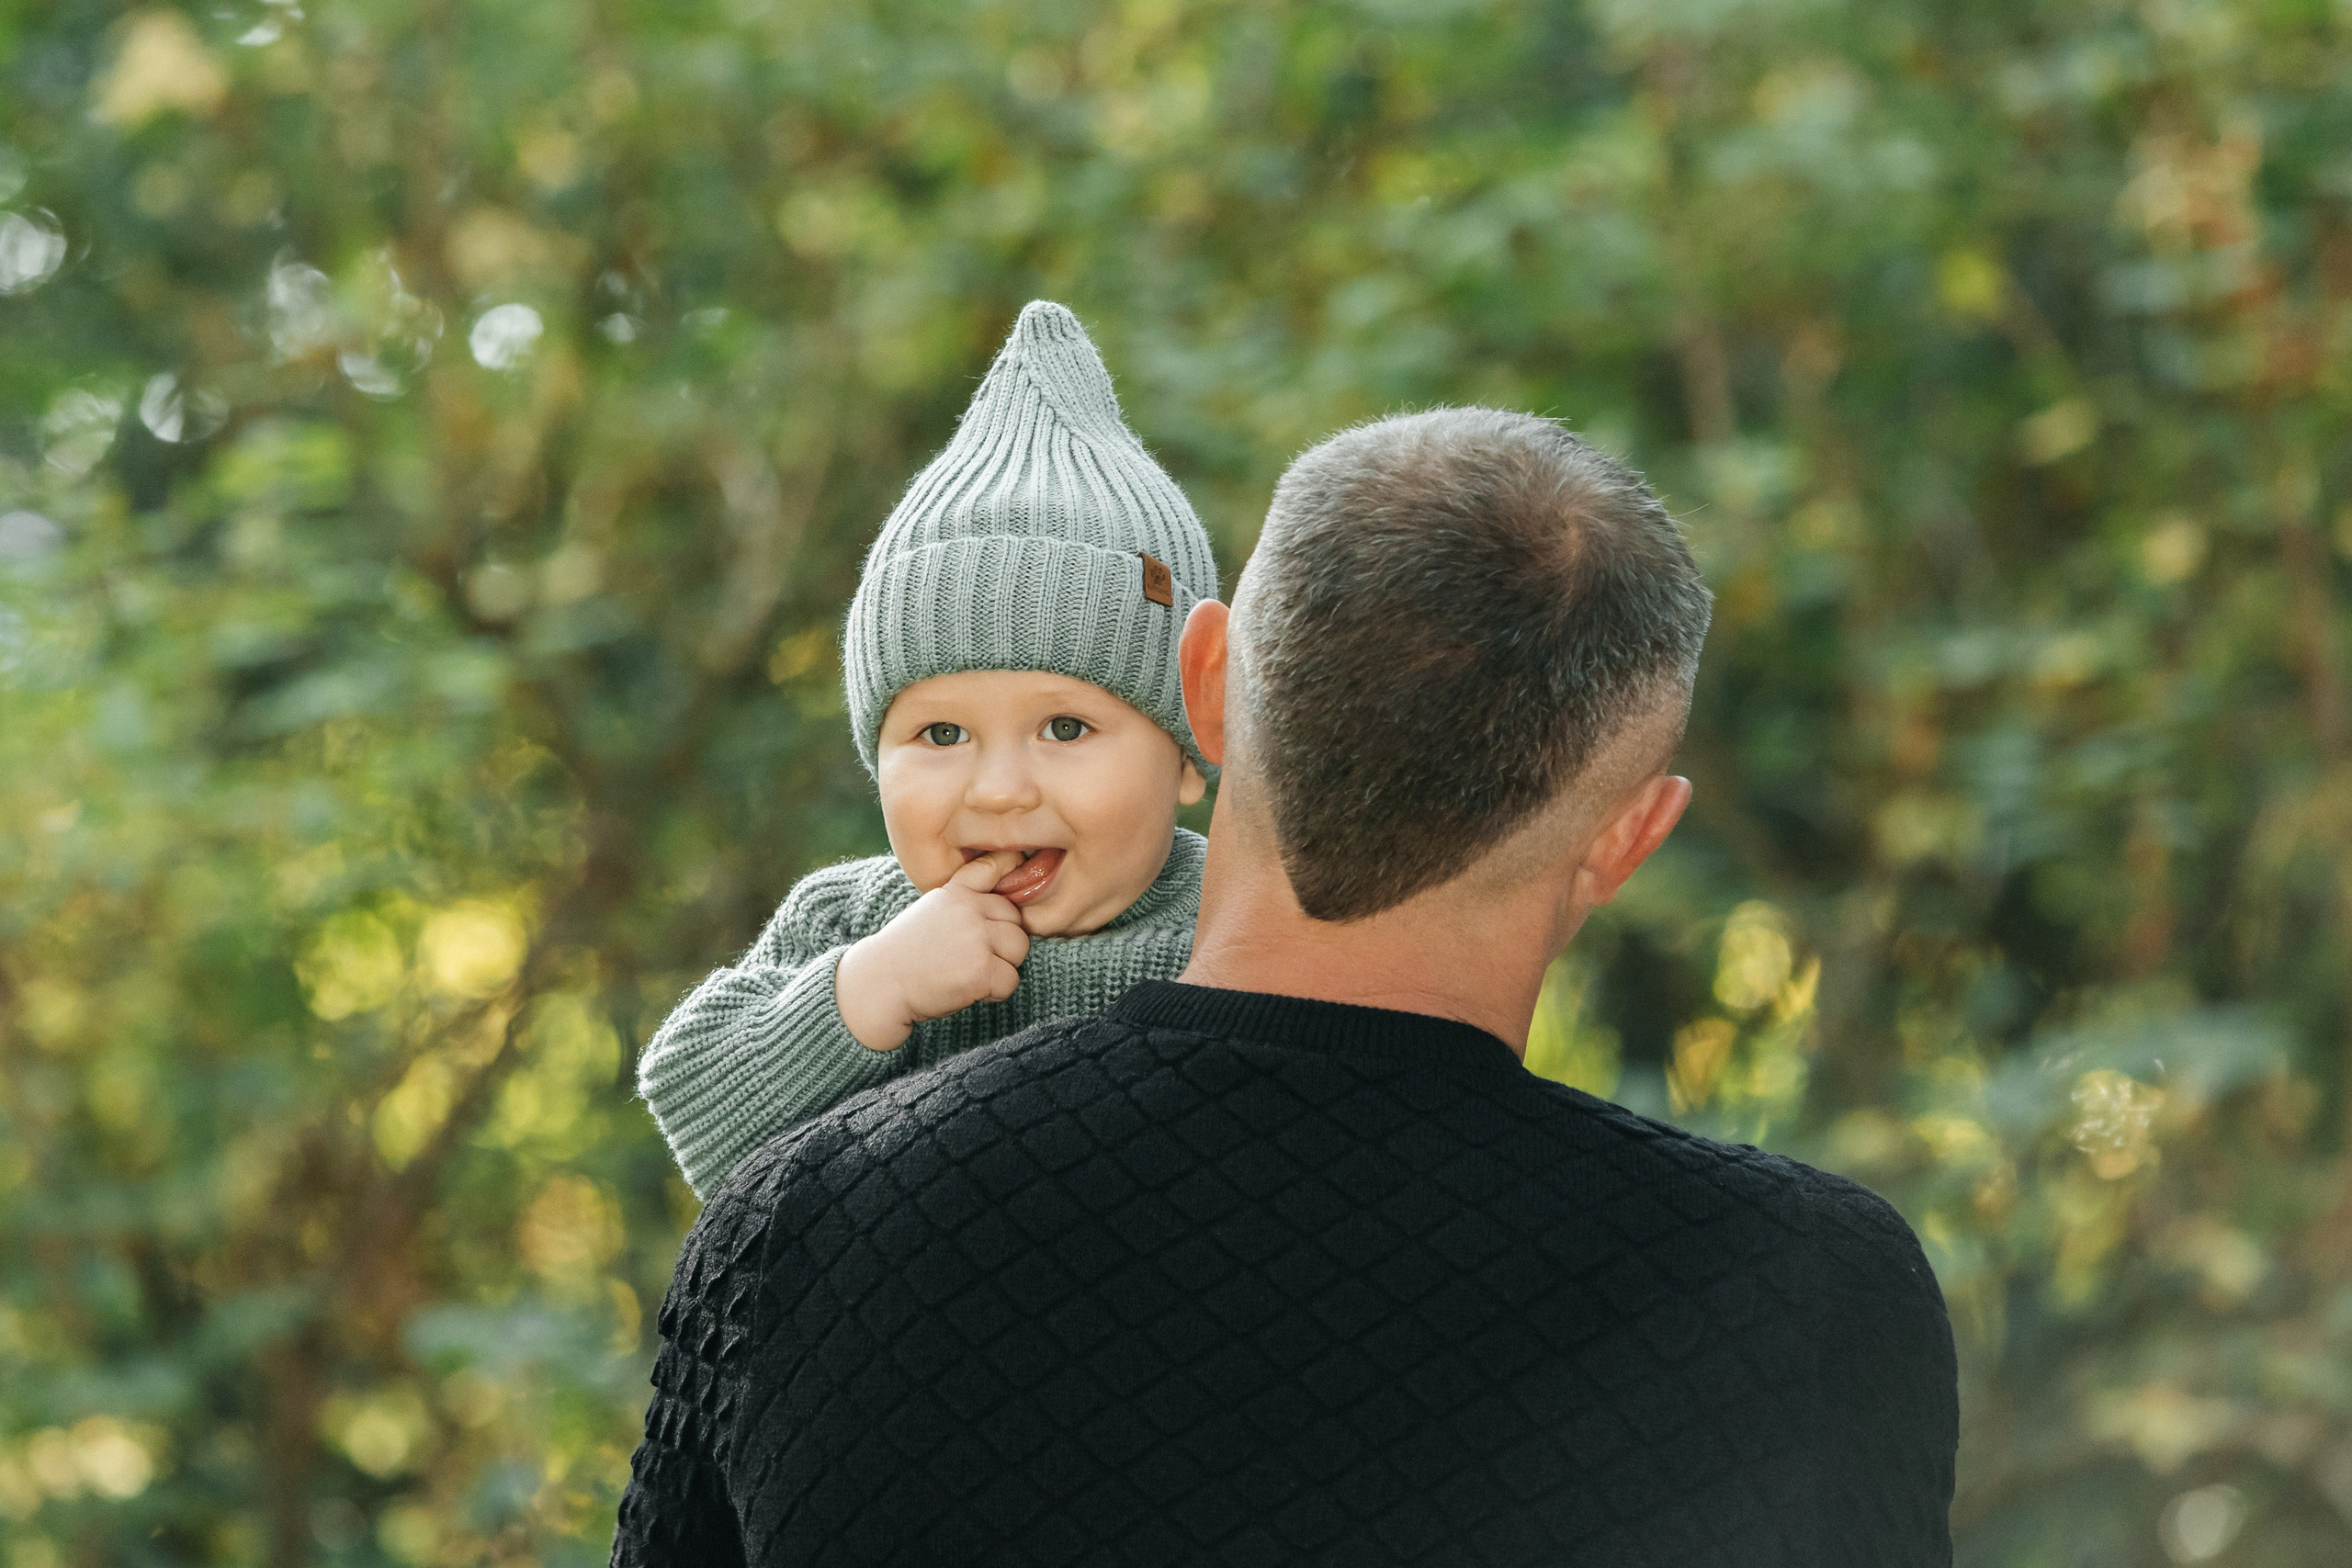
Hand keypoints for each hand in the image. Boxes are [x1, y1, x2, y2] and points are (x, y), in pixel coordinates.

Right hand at [834, 851, 1030, 1050]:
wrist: (880, 984)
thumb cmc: (908, 951)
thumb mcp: (933, 908)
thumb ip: (966, 895)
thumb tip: (1011, 880)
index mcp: (957, 892)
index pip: (996, 870)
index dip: (1003, 890)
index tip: (1004, 895)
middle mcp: (969, 909)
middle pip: (1016, 920)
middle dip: (1003, 942)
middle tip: (975, 958)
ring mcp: (977, 939)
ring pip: (1019, 949)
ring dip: (1003, 966)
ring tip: (973, 973)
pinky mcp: (981, 970)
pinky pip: (1011, 980)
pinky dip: (995, 992)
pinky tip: (969, 990)